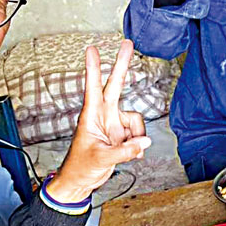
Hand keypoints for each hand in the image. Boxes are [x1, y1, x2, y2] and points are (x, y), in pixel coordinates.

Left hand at [47, 40, 150, 202]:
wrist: (81, 182)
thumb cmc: (81, 167)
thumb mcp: (102, 159)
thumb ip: (125, 151)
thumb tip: (144, 142)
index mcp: (91, 116)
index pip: (92, 87)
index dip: (93, 68)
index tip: (91, 49)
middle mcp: (104, 116)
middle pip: (115, 85)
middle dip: (122, 64)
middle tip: (127, 43)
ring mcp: (114, 124)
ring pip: (136, 119)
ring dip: (137, 135)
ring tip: (130, 151)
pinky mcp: (122, 135)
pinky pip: (139, 134)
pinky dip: (138, 145)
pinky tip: (133, 155)